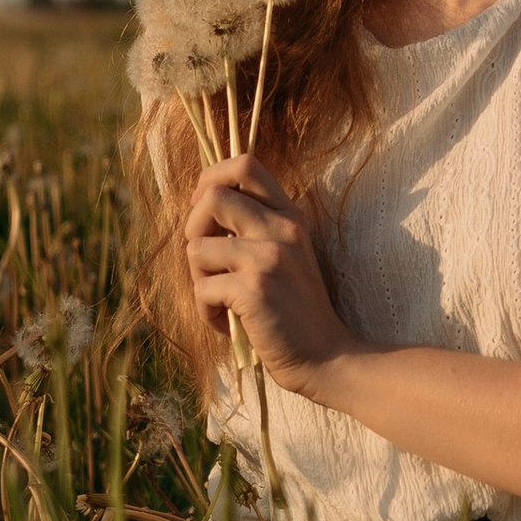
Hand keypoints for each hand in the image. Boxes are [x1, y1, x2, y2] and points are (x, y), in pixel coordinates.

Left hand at [183, 155, 356, 390]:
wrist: (327, 357)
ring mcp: (269, 257)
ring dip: (197, 278)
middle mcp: (282, 228)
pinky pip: (202, 289)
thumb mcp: (287, 256)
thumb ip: (255, 229)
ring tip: (218, 299)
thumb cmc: (296, 311)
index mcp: (289, 215)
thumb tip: (202, 209)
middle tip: (205, 260)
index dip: (211, 178)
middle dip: (193, 228)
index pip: (245, 163)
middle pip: (212, 196)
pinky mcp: (255, 289)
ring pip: (196, 247)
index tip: (205, 209)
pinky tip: (226, 323)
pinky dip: (205, 311)